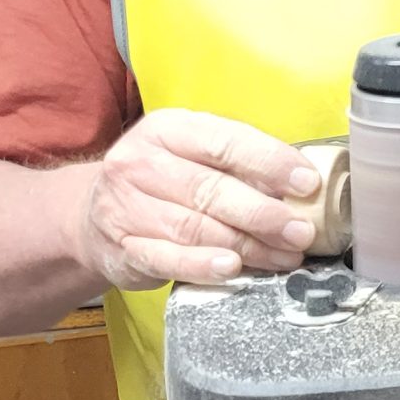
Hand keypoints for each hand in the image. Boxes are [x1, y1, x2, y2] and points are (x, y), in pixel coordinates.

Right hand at [73, 109, 317, 289]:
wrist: (92, 215)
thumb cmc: (164, 181)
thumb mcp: (195, 156)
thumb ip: (240, 165)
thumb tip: (302, 187)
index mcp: (168, 129)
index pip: (224, 142)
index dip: (270, 162)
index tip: (307, 184)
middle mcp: (140, 163)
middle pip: (210, 190)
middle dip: (264, 214)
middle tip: (301, 232)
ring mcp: (125, 206)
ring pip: (194, 228)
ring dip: (247, 246)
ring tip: (284, 256)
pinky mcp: (121, 247)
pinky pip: (167, 259)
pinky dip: (202, 266)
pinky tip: (233, 269)